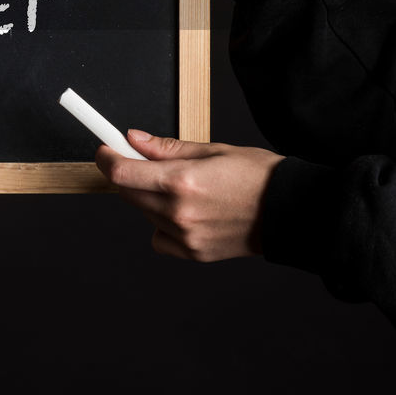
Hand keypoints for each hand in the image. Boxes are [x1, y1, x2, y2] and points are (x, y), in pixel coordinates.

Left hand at [95, 129, 284, 261]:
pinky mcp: (193, 254)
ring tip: (183, 188)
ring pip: (144, 214)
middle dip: (129, 175)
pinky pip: (159, 238)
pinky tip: (186, 213)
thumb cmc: (257, 176)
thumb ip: (167, 148)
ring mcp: (185, 237)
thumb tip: (134, 140)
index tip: (105, 150)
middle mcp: (178, 212)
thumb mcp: (213, 150)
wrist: (290, 211)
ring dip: (150, 198)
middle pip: (127, 194)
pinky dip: (163, 225)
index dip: (107, 158)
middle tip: (145, 163)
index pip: (122, 173)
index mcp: (182, 180)